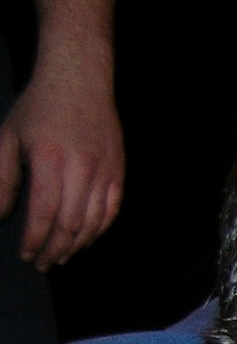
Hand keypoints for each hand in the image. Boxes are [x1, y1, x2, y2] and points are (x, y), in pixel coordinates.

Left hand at [0, 48, 122, 269]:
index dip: (34, 239)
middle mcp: (80, 168)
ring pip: (93, 222)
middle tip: (42, 263)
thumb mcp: (9, 138)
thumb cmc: (40, 108)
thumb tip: (1, 216)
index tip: (25, 254)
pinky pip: (111, 211)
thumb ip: (3, 180)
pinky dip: (98, 230)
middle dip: (55, 249)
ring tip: (61, 257)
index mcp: (49, 159)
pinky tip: (84, 240)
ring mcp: (104, 171)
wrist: (80, 80)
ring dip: (76, 245)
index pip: (44, 212)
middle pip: (71, 224)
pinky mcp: (117, 172)